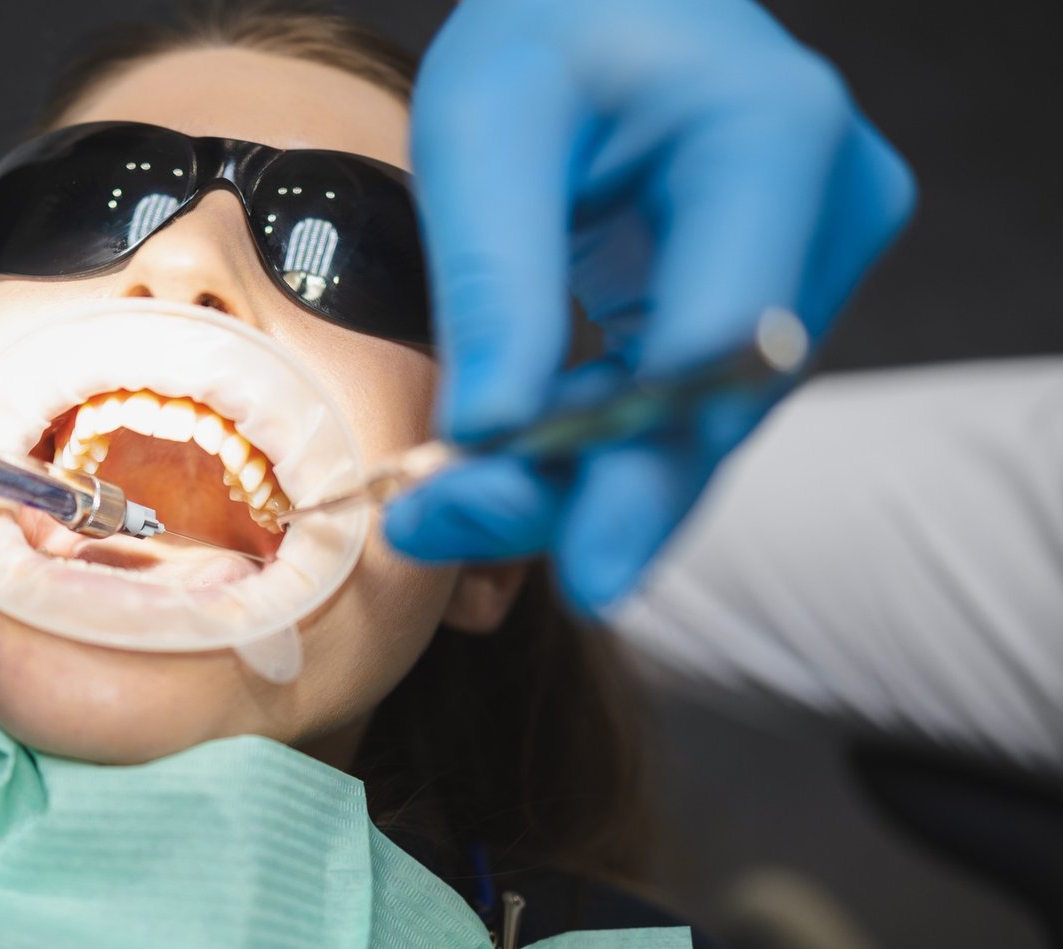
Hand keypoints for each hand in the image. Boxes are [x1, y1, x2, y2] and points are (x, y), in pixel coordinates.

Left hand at [387, 0, 914, 612]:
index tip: (582, 568)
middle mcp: (828, 209)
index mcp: (773, 137)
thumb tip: (487, 439)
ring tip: (445, 506)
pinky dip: (598, 450)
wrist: (603, 6)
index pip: (722, 340)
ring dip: (581, 483)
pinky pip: (687, 406)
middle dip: (587, 496)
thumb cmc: (544, 33)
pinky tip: (508, 472)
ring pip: (702, 426)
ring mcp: (812, 261)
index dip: (647, 467)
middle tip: (445, 533)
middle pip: (716, 409)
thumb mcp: (488, 126)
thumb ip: (496, 276)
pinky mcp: (769, 300)